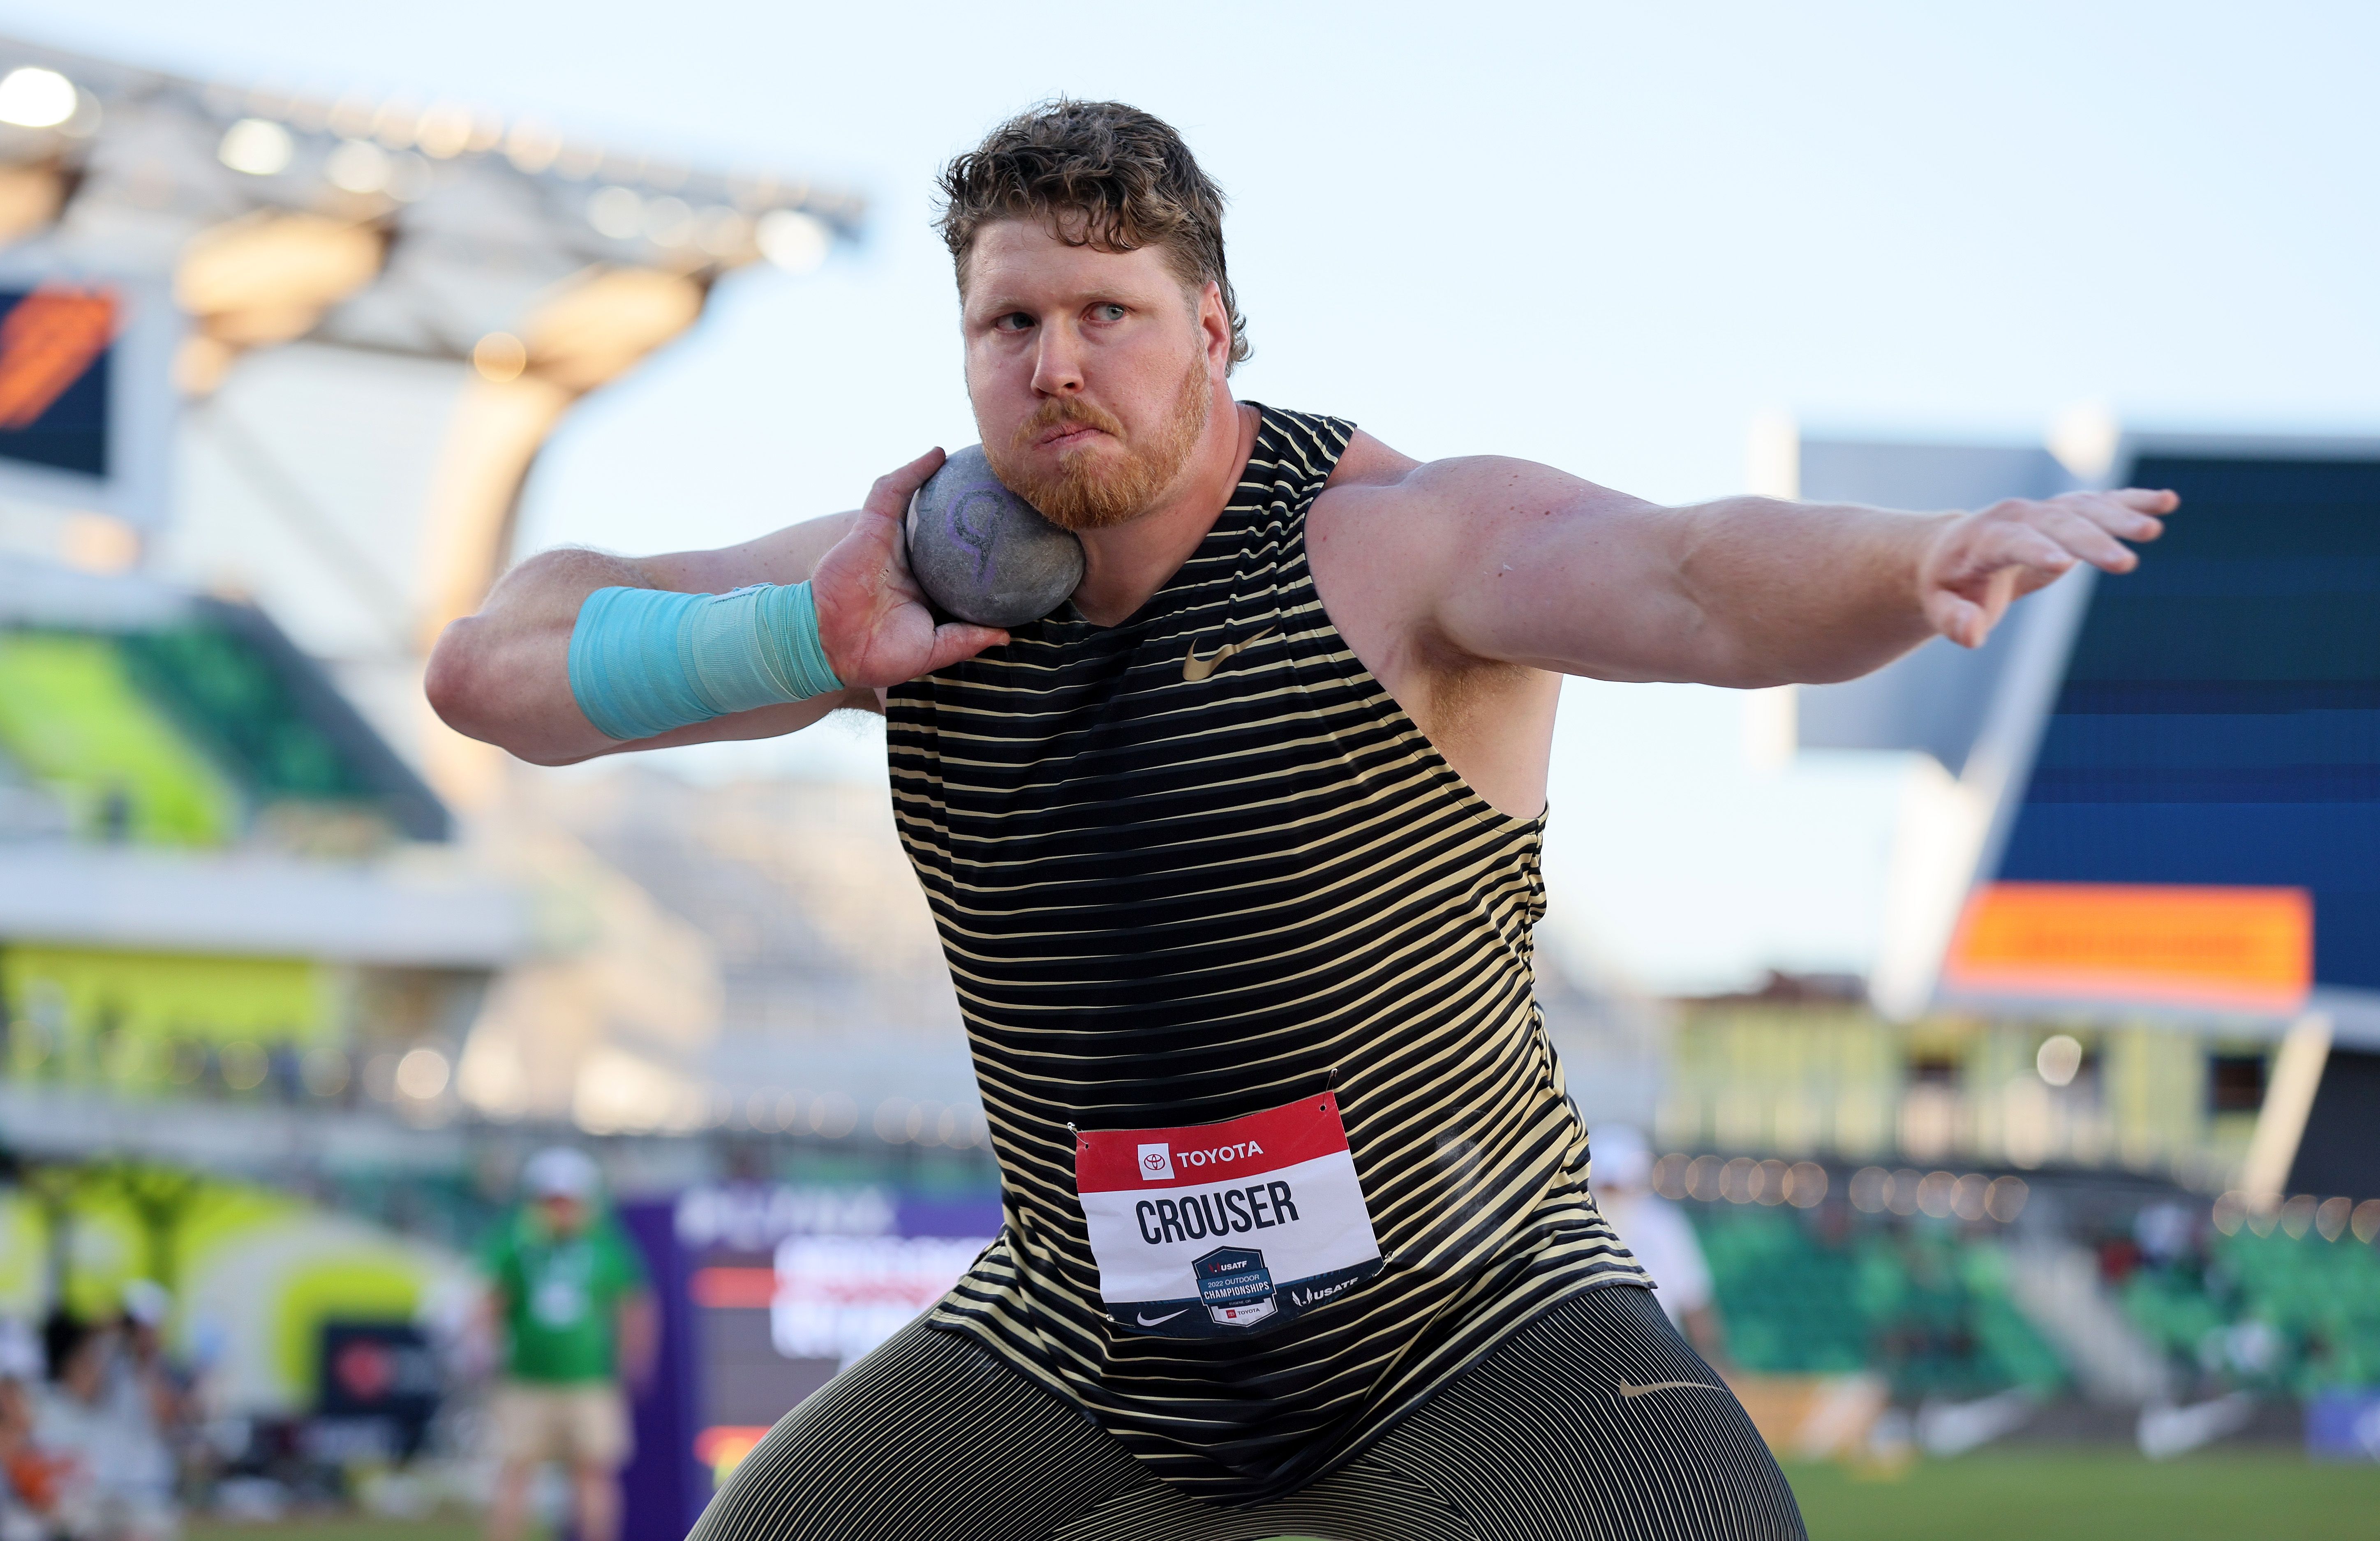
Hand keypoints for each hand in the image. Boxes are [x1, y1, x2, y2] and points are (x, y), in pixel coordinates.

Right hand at [811, 448, 1009, 685]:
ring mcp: (892, 543)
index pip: (959, 564)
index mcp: (926, 589)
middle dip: (968, 509)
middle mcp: (912, 562)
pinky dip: (914, 470)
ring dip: (942, 478)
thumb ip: (967, 639)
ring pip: (921, 501)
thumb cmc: (878, 655)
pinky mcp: (872, 526)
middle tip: (1002, 492)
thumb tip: (1007, 636)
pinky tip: (939, 454)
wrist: (832, 648)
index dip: (981, 551)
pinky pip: (893, 490)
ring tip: (974, 460)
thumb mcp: (934, 651)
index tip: (1014, 539)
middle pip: (945, 529)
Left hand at [1919, 487, 2175, 647]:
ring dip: (2119, 516)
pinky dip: (2132, 500)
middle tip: (2125, 564)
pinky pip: (2101, 502)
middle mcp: (2017, 516)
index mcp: (1984, 538)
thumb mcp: (1939, 606)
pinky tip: (2168, 501)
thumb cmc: (1948, 584)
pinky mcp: (2067, 513)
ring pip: (2085, 509)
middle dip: (2091, 542)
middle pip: (2058, 524)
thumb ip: (1953, 620)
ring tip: (2153, 529)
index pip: (2012, 542)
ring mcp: (2045, 510)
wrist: (1953, 548)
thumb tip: (1972, 634)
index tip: (2063, 564)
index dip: (2036, 551)